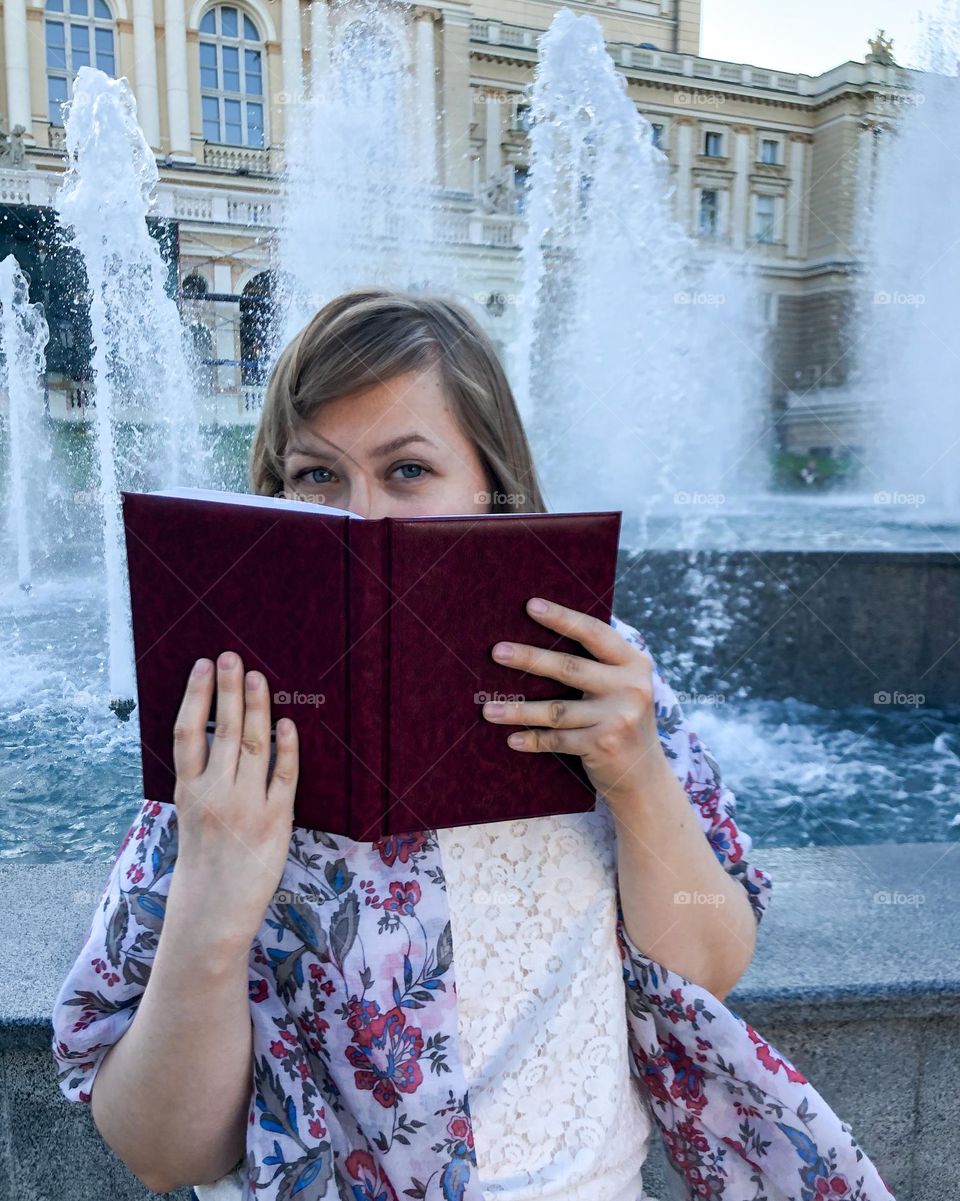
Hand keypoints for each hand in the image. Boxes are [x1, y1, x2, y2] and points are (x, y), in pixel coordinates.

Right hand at [170, 651, 298, 944]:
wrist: (214, 910)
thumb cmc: (204, 859)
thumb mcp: (189, 814)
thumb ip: (202, 776)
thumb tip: (216, 731)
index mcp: (187, 791)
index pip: (188, 733)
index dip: (195, 695)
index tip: (203, 666)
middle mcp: (214, 794)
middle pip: (222, 730)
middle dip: (229, 689)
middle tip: (233, 656)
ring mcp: (245, 805)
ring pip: (253, 744)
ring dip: (256, 707)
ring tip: (259, 678)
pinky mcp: (276, 820)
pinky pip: (284, 775)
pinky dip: (286, 747)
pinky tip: (287, 723)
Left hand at [482, 597, 669, 812]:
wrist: (645, 776)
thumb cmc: (621, 721)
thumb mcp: (623, 686)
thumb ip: (598, 664)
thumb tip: (541, 636)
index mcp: (634, 663)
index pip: (595, 633)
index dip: (562, 618)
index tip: (531, 606)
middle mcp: (631, 687)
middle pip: (570, 668)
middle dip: (529, 658)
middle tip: (497, 652)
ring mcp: (619, 717)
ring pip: (557, 709)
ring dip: (518, 710)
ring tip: (488, 709)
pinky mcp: (604, 745)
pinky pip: (557, 740)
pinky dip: (532, 740)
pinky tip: (512, 739)